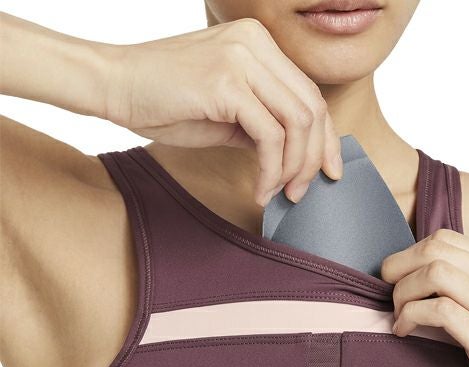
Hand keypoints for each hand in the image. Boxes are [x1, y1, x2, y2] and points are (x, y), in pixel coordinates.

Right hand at [103, 18, 342, 205]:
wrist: (111, 85)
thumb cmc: (163, 100)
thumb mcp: (226, 113)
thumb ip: (263, 124)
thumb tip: (294, 155)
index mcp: (259, 44)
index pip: (309, 94)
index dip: (326, 136)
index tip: (327, 169)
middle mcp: (256, 43)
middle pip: (312, 107)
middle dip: (314, 157)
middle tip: (301, 191)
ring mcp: (242, 58)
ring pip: (298, 120)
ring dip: (294, 166)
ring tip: (280, 192)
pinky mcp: (226, 81)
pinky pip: (269, 134)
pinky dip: (271, 169)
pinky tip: (260, 188)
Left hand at [380, 228, 468, 366]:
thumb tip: (421, 271)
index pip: (446, 239)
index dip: (409, 253)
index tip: (397, 275)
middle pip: (436, 250)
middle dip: (398, 267)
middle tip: (388, 290)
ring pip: (435, 274)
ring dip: (403, 293)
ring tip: (400, 314)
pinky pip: (439, 311)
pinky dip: (410, 316)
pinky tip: (404, 330)